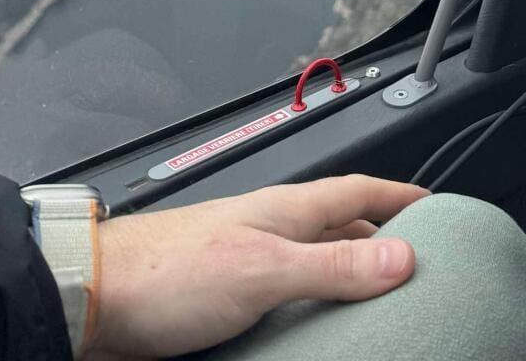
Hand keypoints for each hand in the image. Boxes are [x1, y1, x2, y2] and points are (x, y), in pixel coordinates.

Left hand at [85, 174, 426, 358]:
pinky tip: (309, 334)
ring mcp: (242, 263)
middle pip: (338, 230)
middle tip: (414, 265)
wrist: (93, 300)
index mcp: (285, 210)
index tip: (432, 204)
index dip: (398, 196)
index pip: (357, 191)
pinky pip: (281, 300)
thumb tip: (402, 257)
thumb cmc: (166, 273)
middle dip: (378, 242)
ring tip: (372, 305)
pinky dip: (306, 311)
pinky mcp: (220, 300)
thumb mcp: (263, 270)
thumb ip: (332, 267)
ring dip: (341, 279)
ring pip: (309, 266)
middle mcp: (267, 231)